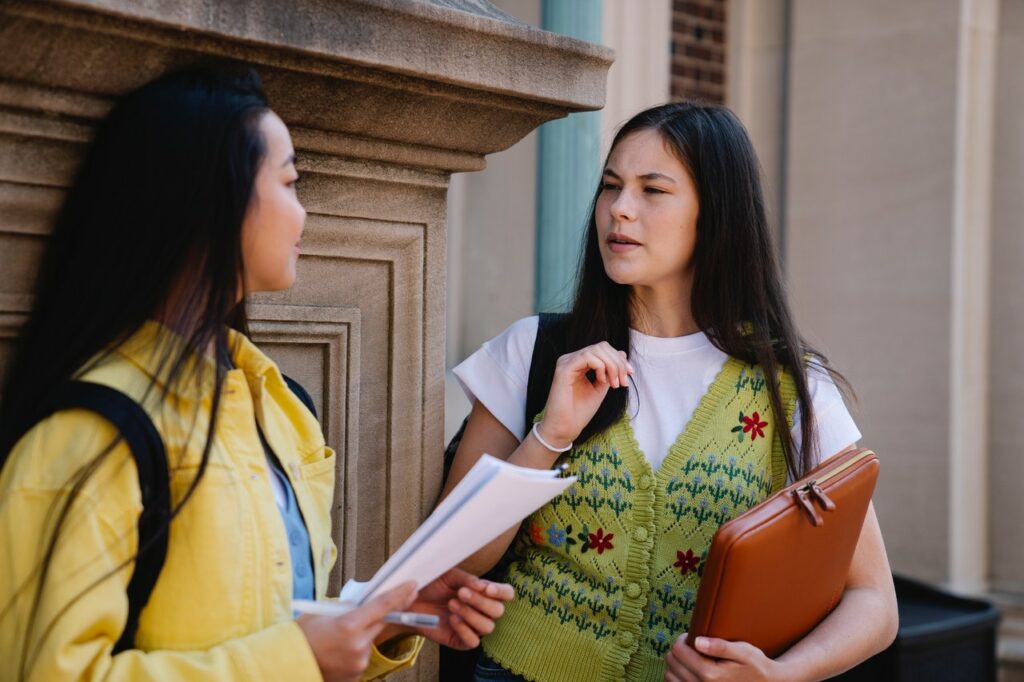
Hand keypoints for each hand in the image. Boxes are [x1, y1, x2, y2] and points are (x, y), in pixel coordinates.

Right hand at [297, 582, 416, 681]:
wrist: (285, 665)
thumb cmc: (300, 637)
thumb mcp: (322, 613)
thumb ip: (346, 607)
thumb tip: (362, 604)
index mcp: (349, 625)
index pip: (384, 606)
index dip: (401, 594)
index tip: (413, 586)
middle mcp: (358, 645)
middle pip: (381, 622)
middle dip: (384, 612)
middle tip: (392, 599)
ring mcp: (358, 663)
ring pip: (370, 640)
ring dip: (363, 634)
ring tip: (339, 637)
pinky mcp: (356, 676)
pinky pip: (362, 656)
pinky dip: (355, 650)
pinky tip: (338, 650)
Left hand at [376, 568, 514, 649]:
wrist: (410, 599)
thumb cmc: (432, 584)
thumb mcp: (450, 575)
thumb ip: (468, 580)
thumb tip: (484, 587)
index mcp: (483, 592)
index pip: (506, 594)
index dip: (502, 592)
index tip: (487, 589)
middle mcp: (481, 610)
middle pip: (498, 611)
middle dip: (480, 602)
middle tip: (460, 593)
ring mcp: (472, 626)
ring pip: (488, 627)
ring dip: (471, 614)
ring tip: (452, 604)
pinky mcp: (460, 640)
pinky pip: (473, 641)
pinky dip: (464, 630)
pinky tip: (452, 619)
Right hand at [538, 342, 632, 446]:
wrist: (565, 428)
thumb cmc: (580, 411)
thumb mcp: (601, 387)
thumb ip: (610, 371)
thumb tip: (622, 353)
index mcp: (579, 362)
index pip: (603, 349)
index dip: (619, 359)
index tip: (630, 375)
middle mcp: (571, 359)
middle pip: (602, 346)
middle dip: (618, 363)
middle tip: (623, 382)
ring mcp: (566, 362)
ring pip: (596, 349)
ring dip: (612, 366)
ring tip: (614, 384)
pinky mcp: (563, 369)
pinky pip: (587, 357)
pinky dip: (600, 367)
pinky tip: (602, 381)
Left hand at [665, 634, 783, 681]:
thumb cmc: (755, 666)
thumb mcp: (743, 652)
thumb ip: (720, 646)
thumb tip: (697, 641)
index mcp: (710, 674)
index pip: (679, 651)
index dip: (682, 639)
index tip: (692, 637)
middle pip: (672, 662)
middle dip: (679, 650)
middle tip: (693, 646)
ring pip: (669, 676)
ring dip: (676, 664)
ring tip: (691, 659)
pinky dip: (677, 677)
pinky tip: (689, 672)